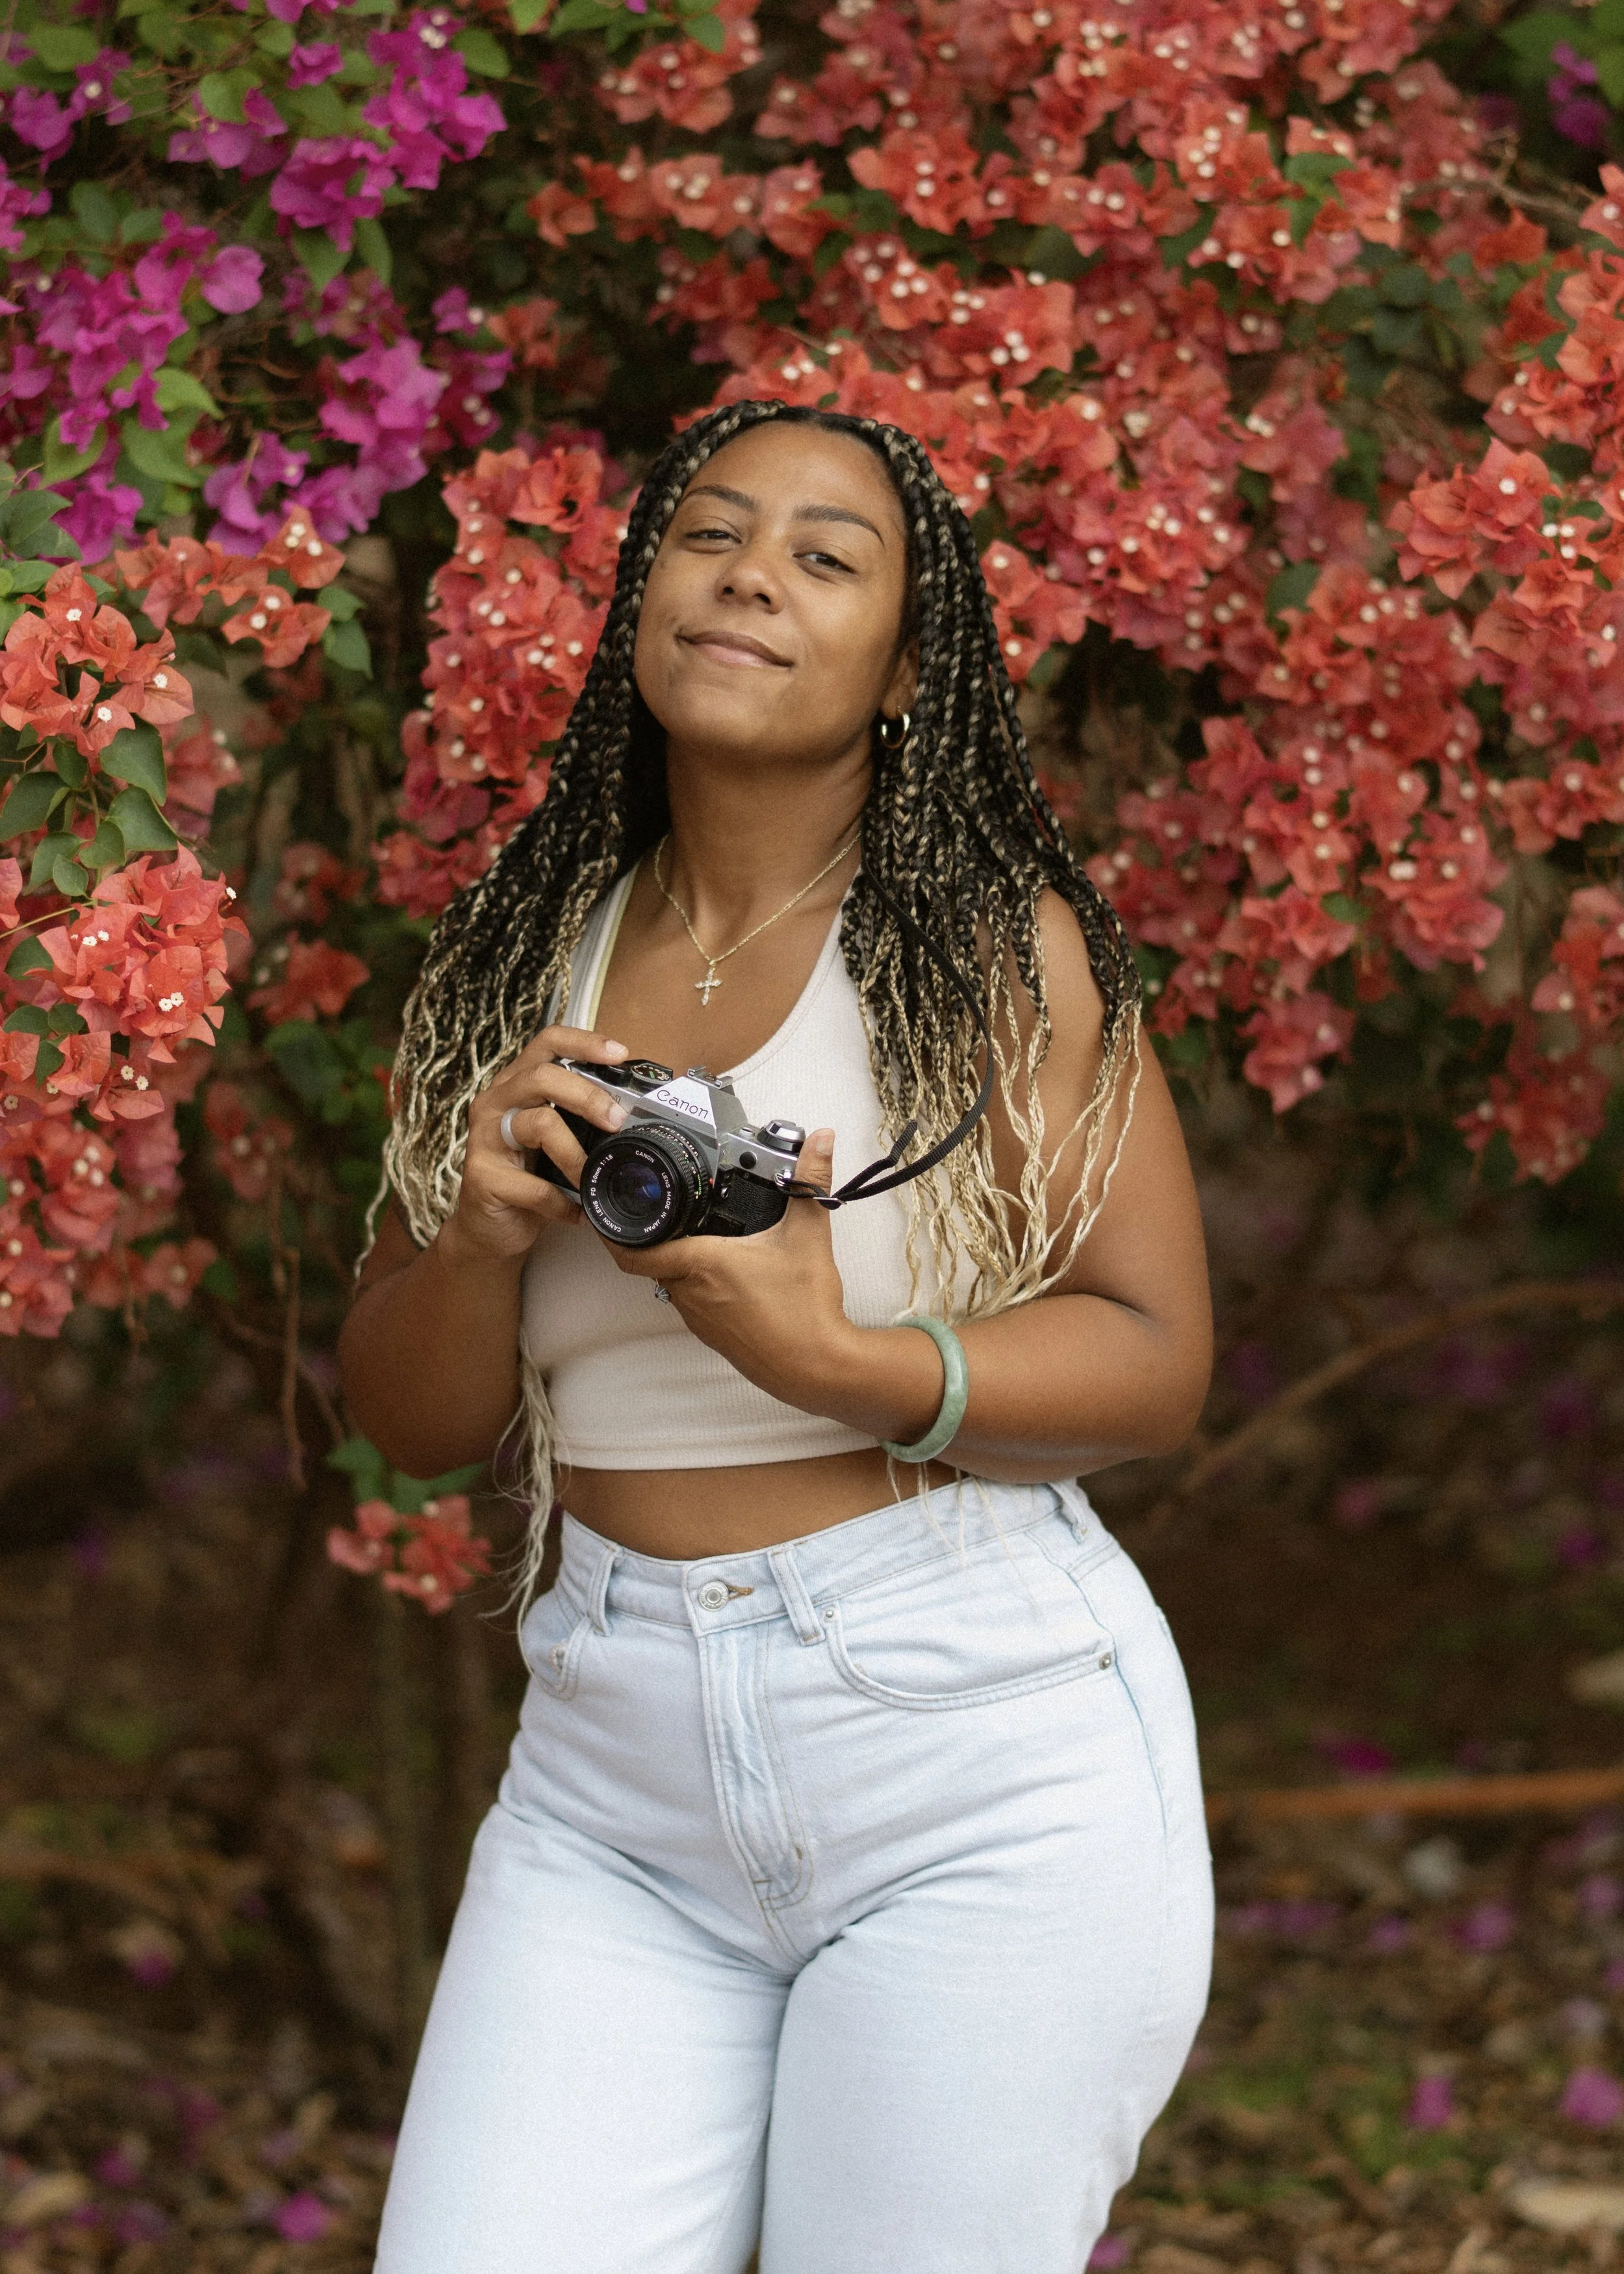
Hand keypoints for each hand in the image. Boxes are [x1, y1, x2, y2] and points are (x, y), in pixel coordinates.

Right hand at [442, 1025, 634, 1267]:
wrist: (489, 1229)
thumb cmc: (528, 1177)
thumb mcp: (556, 1139)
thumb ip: (581, 1119)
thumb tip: (636, 1113)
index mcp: (516, 1085)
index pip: (547, 1043)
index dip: (583, 1042)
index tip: (619, 1053)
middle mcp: (496, 1102)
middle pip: (542, 1077)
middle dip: (588, 1096)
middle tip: (616, 1121)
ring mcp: (484, 1138)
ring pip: (539, 1124)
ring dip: (577, 1156)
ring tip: (593, 1177)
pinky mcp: (482, 1176)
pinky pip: (535, 1186)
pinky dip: (563, 1202)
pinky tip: (576, 1212)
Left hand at [602, 1128, 856, 1411]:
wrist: (815, 1367)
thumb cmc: (805, 1310)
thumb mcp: (809, 1235)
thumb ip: (811, 1181)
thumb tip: (820, 1140)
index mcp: (701, 1263)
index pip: (633, 1250)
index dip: (612, 1232)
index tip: (606, 1212)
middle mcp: (690, 1293)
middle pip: (652, 1261)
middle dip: (653, 1236)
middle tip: (664, 1210)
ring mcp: (700, 1319)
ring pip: (672, 1282)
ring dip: (676, 1261)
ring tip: (697, 1235)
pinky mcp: (714, 1336)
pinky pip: (692, 1303)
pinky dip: (697, 1283)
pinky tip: (725, 1271)